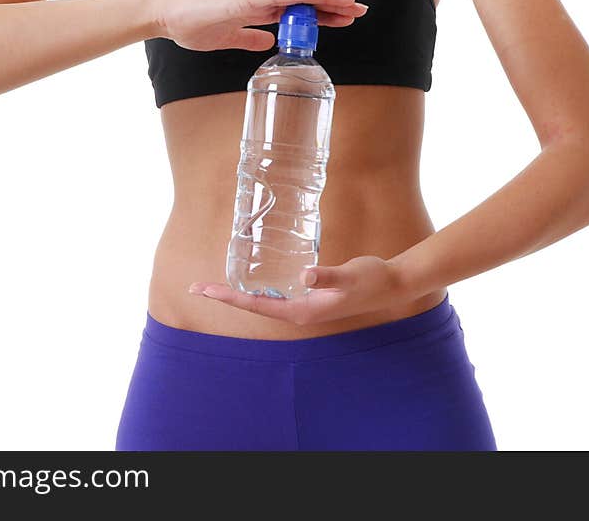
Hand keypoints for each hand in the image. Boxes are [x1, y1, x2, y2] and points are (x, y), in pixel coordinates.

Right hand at [148, 0, 367, 51]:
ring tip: (350, 3)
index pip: (299, 12)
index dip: (323, 15)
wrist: (169, 18)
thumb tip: (269, 43)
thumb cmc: (193, 26)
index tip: (345, 18)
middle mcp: (262, 0)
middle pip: (306, 2)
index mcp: (258, 10)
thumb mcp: (230, 39)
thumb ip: (250, 38)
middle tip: (360, 10)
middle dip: (334, 6)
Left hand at [188, 256, 414, 325]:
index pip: (256, 305)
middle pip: (253, 305)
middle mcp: (300, 312)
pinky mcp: (310, 298)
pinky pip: (276, 295)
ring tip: (214, 287)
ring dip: (238, 295)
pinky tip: (251, 281)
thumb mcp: (349, 276)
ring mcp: (305, 307)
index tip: (203, 290)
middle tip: (195, 288)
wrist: (393, 284)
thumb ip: (327, 276)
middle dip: (225, 297)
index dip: (228, 297)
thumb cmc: (371, 279)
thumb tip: (304, 277)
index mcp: (302, 311)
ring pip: (263, 302)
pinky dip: (258, 289)